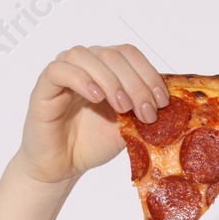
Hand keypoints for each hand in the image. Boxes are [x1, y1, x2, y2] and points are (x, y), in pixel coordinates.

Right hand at [12, 44, 171, 186]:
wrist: (64, 165)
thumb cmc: (94, 142)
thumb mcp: (129, 125)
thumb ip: (144, 109)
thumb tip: (174, 101)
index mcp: (107, 68)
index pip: (130, 54)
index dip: (148, 73)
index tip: (162, 101)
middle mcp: (86, 64)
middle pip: (113, 54)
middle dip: (136, 83)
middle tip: (146, 111)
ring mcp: (64, 72)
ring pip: (87, 56)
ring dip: (111, 80)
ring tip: (122, 107)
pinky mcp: (44, 87)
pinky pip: (59, 70)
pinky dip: (81, 80)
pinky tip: (97, 98)